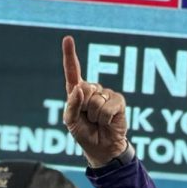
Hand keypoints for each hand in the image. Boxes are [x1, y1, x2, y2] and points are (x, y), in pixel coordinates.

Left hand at [62, 35, 127, 166]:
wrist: (102, 148)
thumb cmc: (84, 134)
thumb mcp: (70, 122)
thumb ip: (72, 105)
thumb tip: (79, 88)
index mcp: (77, 92)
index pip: (72, 71)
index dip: (70, 55)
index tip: (68, 38)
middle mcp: (92, 89)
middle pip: (84, 89)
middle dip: (84, 107)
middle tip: (88, 119)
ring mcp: (106, 94)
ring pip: (96, 100)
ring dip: (95, 116)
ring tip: (98, 122)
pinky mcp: (118, 101)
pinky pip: (108, 107)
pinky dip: (105, 118)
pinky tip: (108, 122)